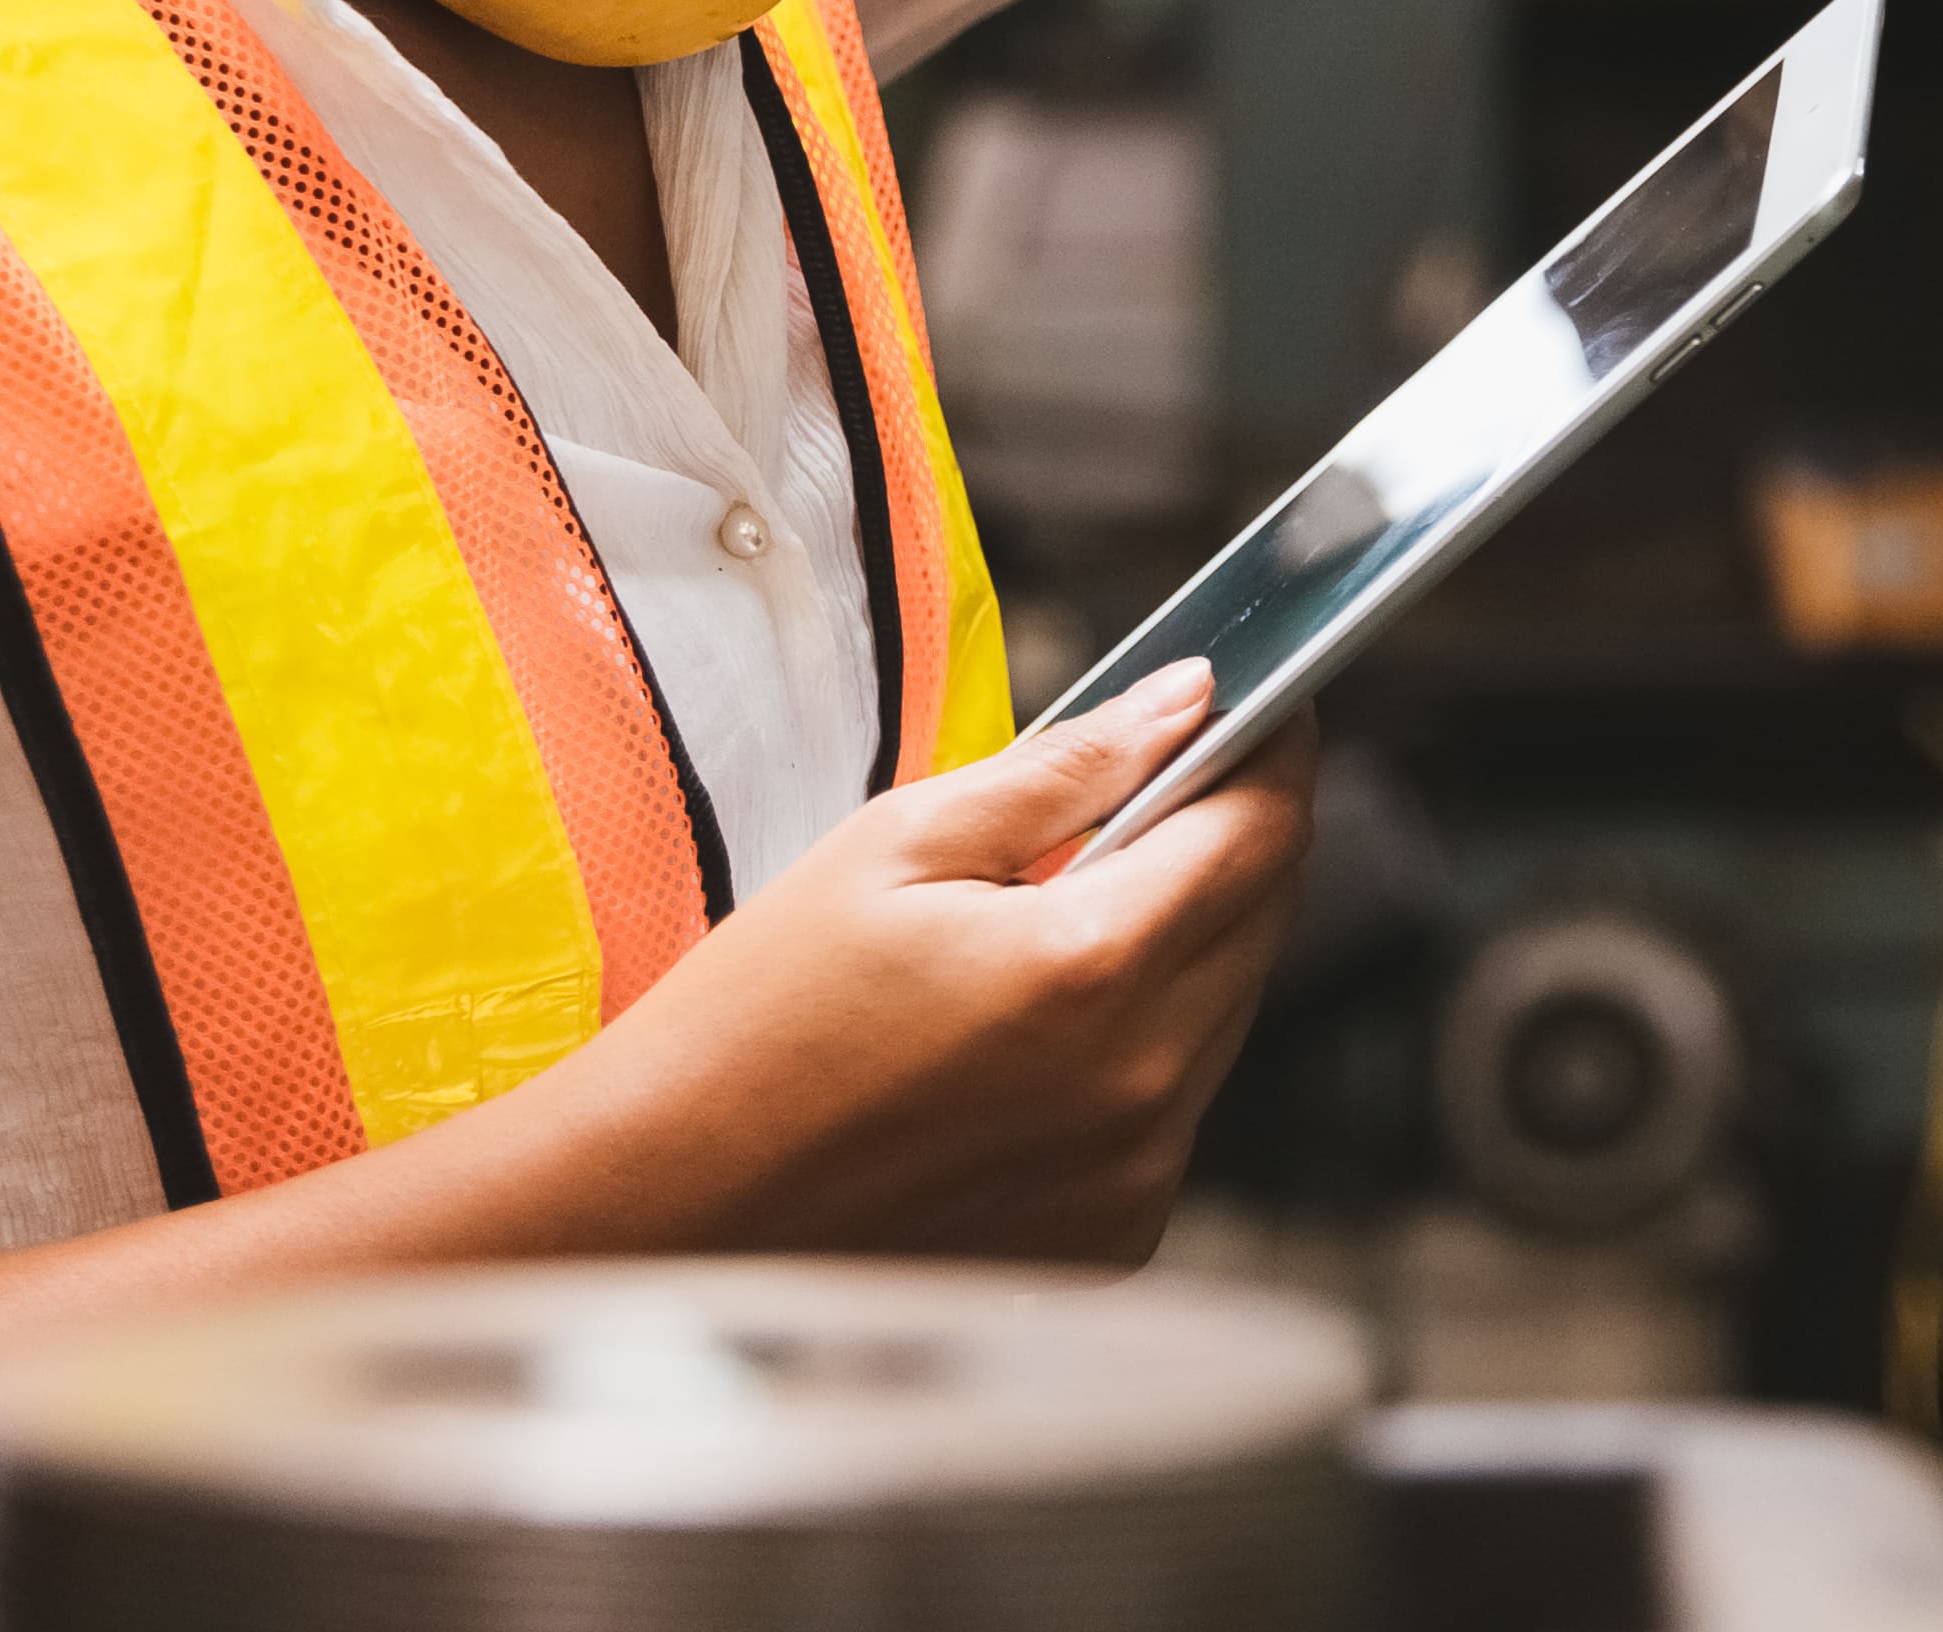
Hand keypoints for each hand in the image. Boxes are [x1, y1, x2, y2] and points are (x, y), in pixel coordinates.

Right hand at [543, 659, 1312, 1263]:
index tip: (1262, 706)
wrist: (667, 1212)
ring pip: (1223, 1013)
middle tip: (1155, 787)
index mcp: (1094, 970)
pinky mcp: (1106, 1241)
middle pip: (1264, 918)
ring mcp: (1130, 1178)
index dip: (1275, 749)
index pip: (1264, 830)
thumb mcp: (899, 846)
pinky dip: (1137, 1049)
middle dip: (1229, 838)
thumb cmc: (753, 1025)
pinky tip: (1034, 1029)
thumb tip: (1183, 703)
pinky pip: (1170, 1108)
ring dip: (1181, 945)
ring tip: (1063, 913)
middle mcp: (1140, 1087)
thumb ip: (1066, 770)